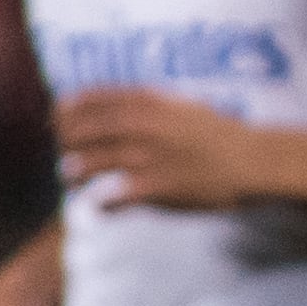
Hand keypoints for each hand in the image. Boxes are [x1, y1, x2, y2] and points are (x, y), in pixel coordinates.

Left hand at [56, 87, 272, 212]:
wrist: (250, 161)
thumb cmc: (215, 133)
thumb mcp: (179, 105)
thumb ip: (145, 103)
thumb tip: (109, 106)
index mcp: (148, 102)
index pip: (89, 99)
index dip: (65, 110)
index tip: (55, 119)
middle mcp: (142, 125)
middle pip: (82, 130)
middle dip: (65, 141)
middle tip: (63, 150)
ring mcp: (148, 157)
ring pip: (89, 163)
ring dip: (74, 172)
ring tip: (71, 178)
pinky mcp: (156, 188)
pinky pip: (112, 198)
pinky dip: (100, 204)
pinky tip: (98, 206)